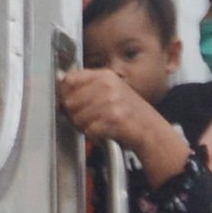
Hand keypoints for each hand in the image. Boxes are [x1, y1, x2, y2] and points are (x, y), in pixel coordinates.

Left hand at [55, 68, 192, 182]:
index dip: (65, 94)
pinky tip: (104, 132)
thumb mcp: (110, 91)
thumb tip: (61, 94)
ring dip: (84, 127)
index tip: (68, 103)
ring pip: (77, 118)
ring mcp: (111, 101)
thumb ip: (87, 88)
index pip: (69, 80)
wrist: (150, 129)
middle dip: (73, 115)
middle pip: (69, 101)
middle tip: (87, 119)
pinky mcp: (114, 118)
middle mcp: (108, 85)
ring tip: (98, 125)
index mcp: (105, 75)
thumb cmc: (128, 113)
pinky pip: (89, 130)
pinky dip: (94, 136)